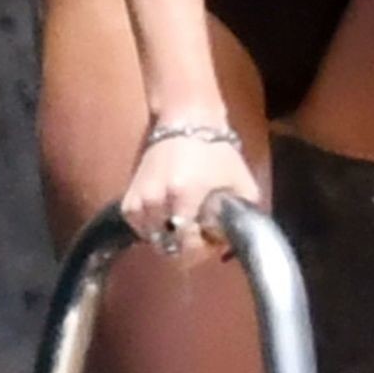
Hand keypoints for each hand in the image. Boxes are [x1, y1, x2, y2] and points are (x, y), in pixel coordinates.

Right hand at [121, 111, 262, 262]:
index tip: (210, 240)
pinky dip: (153, 227)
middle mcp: (157, 199)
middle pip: (170, 246)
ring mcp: (140, 200)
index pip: (187, 245)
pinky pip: (139, 229)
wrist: (187, 123)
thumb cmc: (216, 152)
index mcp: (185, 195)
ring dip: (169, 236)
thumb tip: (234, 243)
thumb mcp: (241, 181)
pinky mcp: (129, 199)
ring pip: (154, 239)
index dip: (202, 249)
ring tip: (183, 220)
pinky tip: (167, 214)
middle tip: (199, 231)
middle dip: (186, 245)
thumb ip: (243, 214)